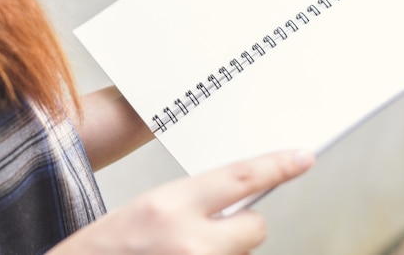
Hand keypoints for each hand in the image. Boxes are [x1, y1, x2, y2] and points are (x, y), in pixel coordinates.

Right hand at [49, 149, 313, 254]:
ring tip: (182, 251)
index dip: (276, 166)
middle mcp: (189, 240)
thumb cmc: (101, 250)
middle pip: (255, 228)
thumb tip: (232, 204)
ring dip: (223, 252)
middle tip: (214, 231)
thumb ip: (189, 204)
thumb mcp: (144, 211)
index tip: (301, 158)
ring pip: (241, 254)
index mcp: (168, 205)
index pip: (239, 178)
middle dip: (244, 227)